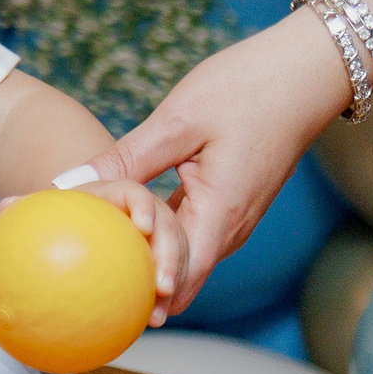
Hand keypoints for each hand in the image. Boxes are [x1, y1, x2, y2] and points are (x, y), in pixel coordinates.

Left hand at [79, 10, 352, 314]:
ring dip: (144, 255)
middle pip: (177, 274)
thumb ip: (126, 158)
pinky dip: (157, 232)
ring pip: (182, 253)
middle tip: (81, 278)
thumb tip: (67, 185)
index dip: (138, 297)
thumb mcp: (178, 121)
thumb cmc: (246, 88)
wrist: (305, 71)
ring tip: (93, 256)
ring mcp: (231, 215)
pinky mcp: (227, 199)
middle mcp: (230, 226)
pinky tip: (121, 224)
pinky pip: (188, 230)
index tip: (96, 302)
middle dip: (134, 280)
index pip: (177, 280)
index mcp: (220, 214)